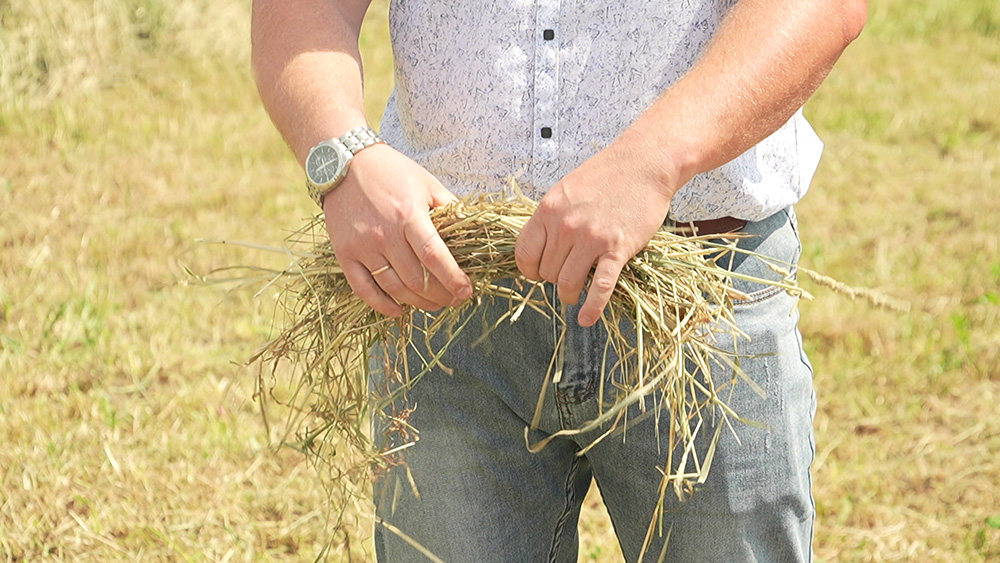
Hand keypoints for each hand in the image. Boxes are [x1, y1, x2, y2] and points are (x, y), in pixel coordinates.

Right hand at [323, 144, 471, 315]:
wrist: (343, 162)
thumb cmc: (391, 171)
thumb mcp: (426, 183)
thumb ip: (450, 207)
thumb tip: (472, 230)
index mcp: (408, 215)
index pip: (434, 256)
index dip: (452, 278)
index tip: (466, 291)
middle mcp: (384, 234)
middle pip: (416, 278)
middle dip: (440, 295)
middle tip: (453, 299)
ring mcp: (362, 246)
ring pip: (393, 287)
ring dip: (417, 303)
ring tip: (433, 304)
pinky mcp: (344, 253)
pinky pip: (363, 288)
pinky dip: (382, 305)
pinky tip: (398, 310)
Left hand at [515, 132, 676, 326]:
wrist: (645, 162)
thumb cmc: (606, 174)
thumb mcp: (566, 190)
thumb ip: (552, 218)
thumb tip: (540, 246)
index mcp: (548, 210)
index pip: (524, 253)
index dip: (529, 270)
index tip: (537, 273)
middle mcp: (566, 226)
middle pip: (547, 271)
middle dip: (553, 280)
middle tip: (565, 276)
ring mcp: (591, 238)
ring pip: (567, 283)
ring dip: (568, 294)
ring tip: (573, 294)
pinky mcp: (617, 248)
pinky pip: (600, 287)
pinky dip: (592, 307)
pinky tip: (587, 319)